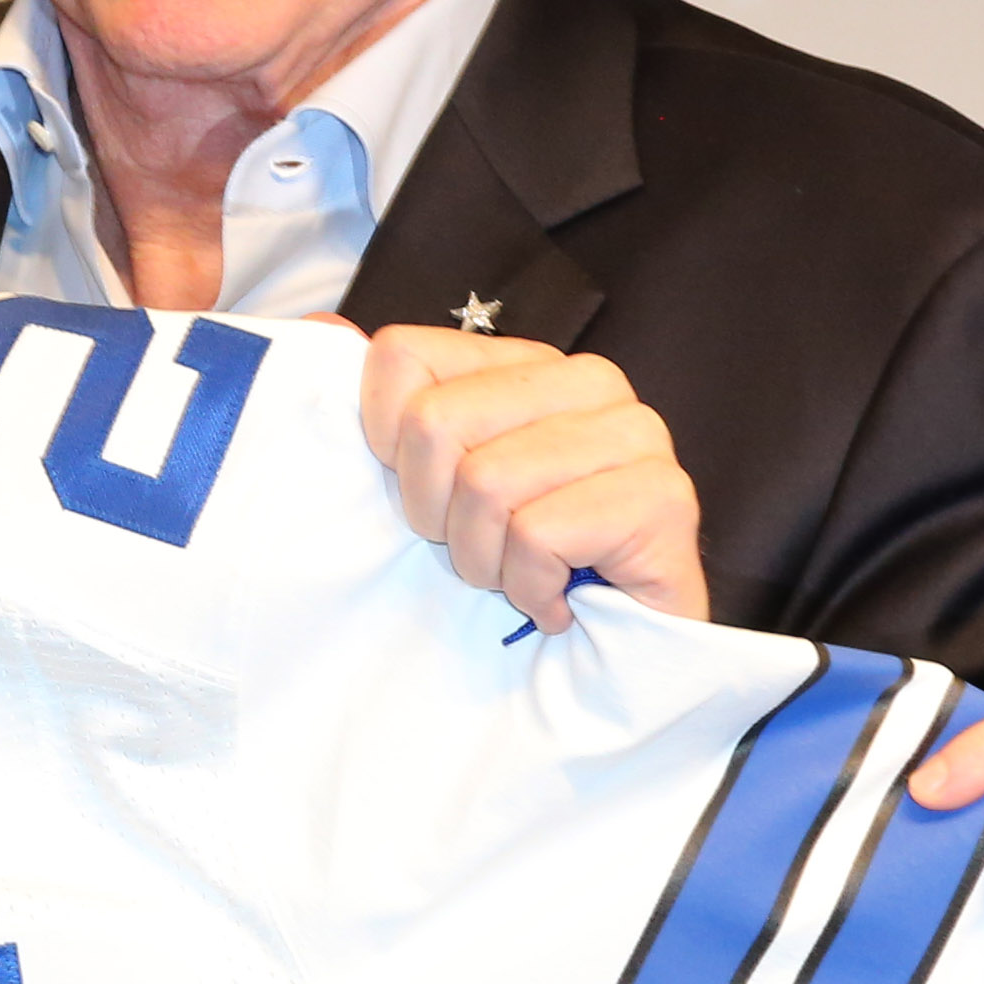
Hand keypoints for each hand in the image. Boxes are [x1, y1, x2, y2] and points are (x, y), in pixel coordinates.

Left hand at [354, 325, 706, 632]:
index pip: (402, 357)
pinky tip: (560, 602)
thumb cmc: (522, 568)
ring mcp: (637, 433)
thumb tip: (321, 323)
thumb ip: (388, 407)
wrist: (619, 660)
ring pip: (486, 483)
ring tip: (522, 578)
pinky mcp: (663, 497)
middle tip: (486, 552)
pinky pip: (538, 534)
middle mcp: (590, 381)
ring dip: (488, 562)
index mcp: (529, 363)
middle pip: (435, 423)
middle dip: (438, 516)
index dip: (390, 447)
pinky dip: (531, 589)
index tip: (433, 499)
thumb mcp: (436, 486)